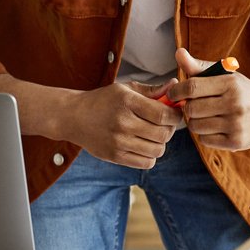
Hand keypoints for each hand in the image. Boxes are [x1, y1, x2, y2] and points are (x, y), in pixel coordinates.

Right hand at [64, 81, 179, 169]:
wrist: (74, 117)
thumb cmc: (104, 100)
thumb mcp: (126, 89)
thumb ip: (153, 90)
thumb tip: (175, 86)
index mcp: (127, 102)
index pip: (163, 115)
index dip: (175, 115)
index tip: (174, 113)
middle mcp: (123, 123)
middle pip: (163, 134)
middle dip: (170, 129)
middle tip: (165, 124)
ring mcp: (118, 142)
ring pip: (157, 150)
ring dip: (161, 143)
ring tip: (154, 135)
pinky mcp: (114, 156)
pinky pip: (146, 163)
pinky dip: (150, 156)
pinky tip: (144, 145)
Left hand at [165, 47, 249, 150]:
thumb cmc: (242, 91)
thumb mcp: (225, 75)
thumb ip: (198, 66)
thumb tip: (178, 53)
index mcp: (231, 84)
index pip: (192, 88)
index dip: (177, 91)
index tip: (173, 94)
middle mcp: (234, 104)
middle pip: (191, 109)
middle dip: (188, 107)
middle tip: (194, 105)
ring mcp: (236, 125)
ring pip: (195, 126)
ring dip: (195, 121)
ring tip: (204, 115)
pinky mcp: (236, 142)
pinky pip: (204, 140)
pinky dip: (205, 134)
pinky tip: (214, 127)